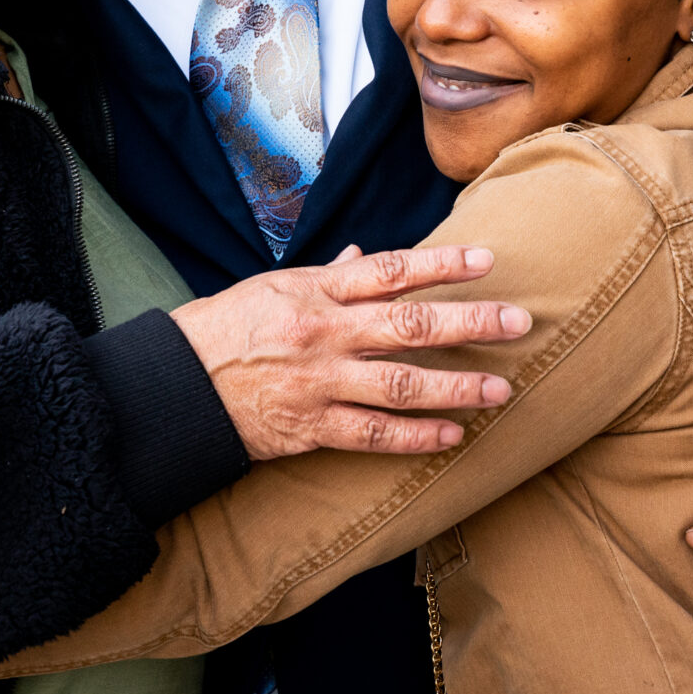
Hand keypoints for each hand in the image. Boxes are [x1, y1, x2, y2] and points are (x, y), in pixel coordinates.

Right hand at [172, 244, 530, 459]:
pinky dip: (416, 437)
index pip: (390, 271)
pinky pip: (373, 434)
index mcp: (315, 291)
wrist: (173, 386)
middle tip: (519, 322)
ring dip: (457, 387)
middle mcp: (323, 333)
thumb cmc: (224, 329)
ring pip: (401, 385)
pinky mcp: (310, 428)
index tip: (486, 261)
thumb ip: (326, 276)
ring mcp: (319, 383)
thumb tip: (364, 256)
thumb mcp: (273, 287)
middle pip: (410, 326)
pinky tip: (452, 436)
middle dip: (471, 324)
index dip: (441, 265)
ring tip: (501, 388)